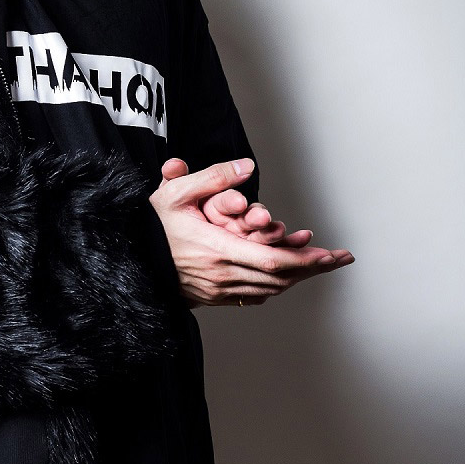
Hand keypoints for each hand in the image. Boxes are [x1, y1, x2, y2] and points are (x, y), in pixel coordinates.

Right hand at [149, 158, 354, 307]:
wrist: (125, 258)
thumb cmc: (149, 224)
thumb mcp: (177, 193)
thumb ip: (214, 178)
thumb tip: (248, 166)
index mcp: (218, 250)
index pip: (274, 261)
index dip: (308, 260)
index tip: (332, 253)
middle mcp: (221, 275)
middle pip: (280, 278)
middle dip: (313, 268)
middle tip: (339, 258)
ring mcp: (216, 290)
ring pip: (269, 288)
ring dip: (297, 277)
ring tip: (319, 263)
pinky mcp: (211, 297)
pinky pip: (253, 295)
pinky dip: (274, 285)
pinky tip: (286, 276)